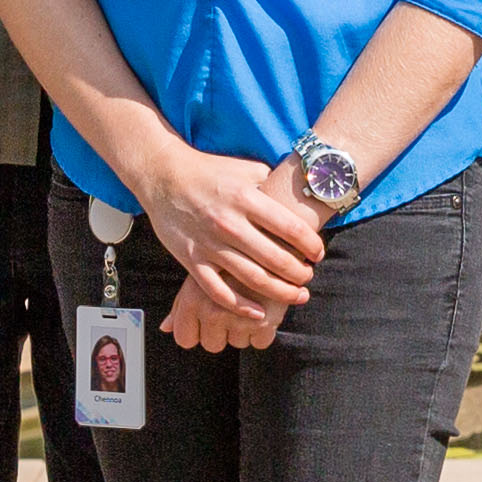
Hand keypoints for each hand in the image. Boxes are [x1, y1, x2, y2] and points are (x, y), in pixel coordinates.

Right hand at [143, 143, 319, 344]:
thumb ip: (273, 183)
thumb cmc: (210, 171)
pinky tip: (259, 312)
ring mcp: (209, 244)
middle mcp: (229, 223)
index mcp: (246, 198)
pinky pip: (218, 291)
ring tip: (296, 295)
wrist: (163, 175)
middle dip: (300, 273)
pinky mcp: (191, 260)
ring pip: (252, 279)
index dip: (310, 245)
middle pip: (276, 259)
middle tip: (309, 277)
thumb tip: (303, 189)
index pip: (290, 229)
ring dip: (280, 292)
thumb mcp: (246, 169)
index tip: (318, 253)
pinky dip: (240, 306)